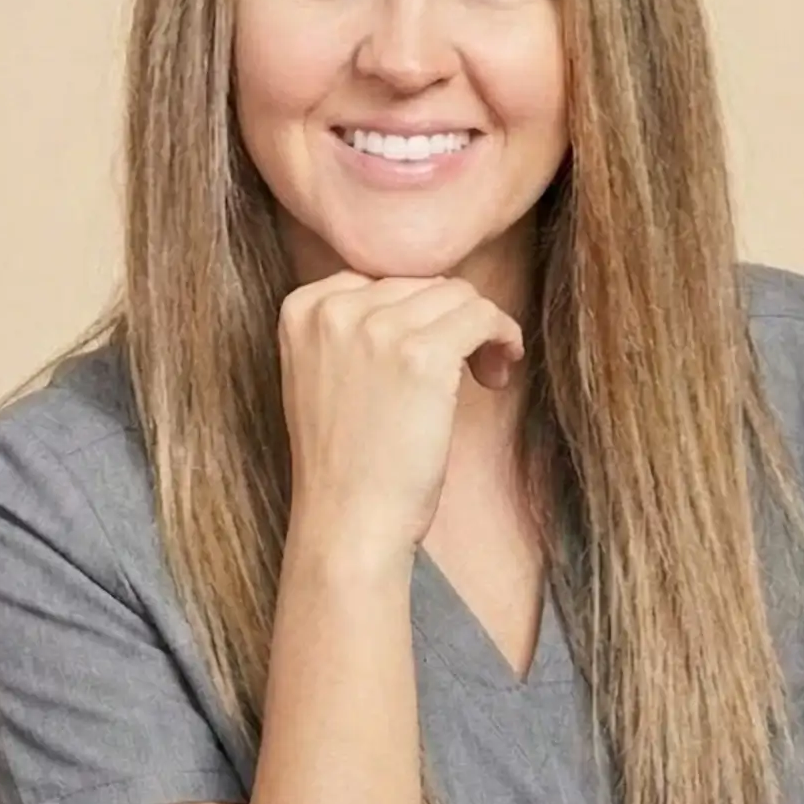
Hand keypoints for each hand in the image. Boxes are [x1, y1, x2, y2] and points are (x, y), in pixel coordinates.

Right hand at [279, 271, 524, 553]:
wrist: (347, 523)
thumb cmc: (345, 464)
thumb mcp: (321, 377)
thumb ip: (350, 330)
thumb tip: (425, 295)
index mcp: (301, 309)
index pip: (380, 280)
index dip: (414, 315)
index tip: (427, 355)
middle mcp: (334, 308)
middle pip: (422, 283)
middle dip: (450, 322)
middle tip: (464, 373)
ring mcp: (377, 328)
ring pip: (458, 294)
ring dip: (481, 329)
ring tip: (484, 375)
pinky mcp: (421, 354)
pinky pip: (483, 315)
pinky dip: (503, 335)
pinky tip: (500, 370)